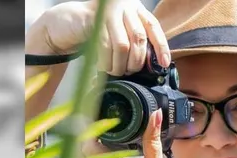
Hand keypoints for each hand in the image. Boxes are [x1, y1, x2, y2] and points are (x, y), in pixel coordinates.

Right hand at [28, 0, 170, 75]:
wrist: (72, 21)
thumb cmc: (100, 32)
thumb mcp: (122, 33)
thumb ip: (136, 43)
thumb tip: (153, 65)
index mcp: (136, 9)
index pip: (153, 27)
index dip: (161, 46)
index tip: (164, 64)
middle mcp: (125, 6)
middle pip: (139, 38)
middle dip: (136, 61)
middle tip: (129, 72)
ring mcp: (110, 11)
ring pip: (122, 44)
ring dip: (120, 64)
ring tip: (116, 71)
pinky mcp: (95, 19)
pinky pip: (105, 46)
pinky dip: (106, 61)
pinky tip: (104, 67)